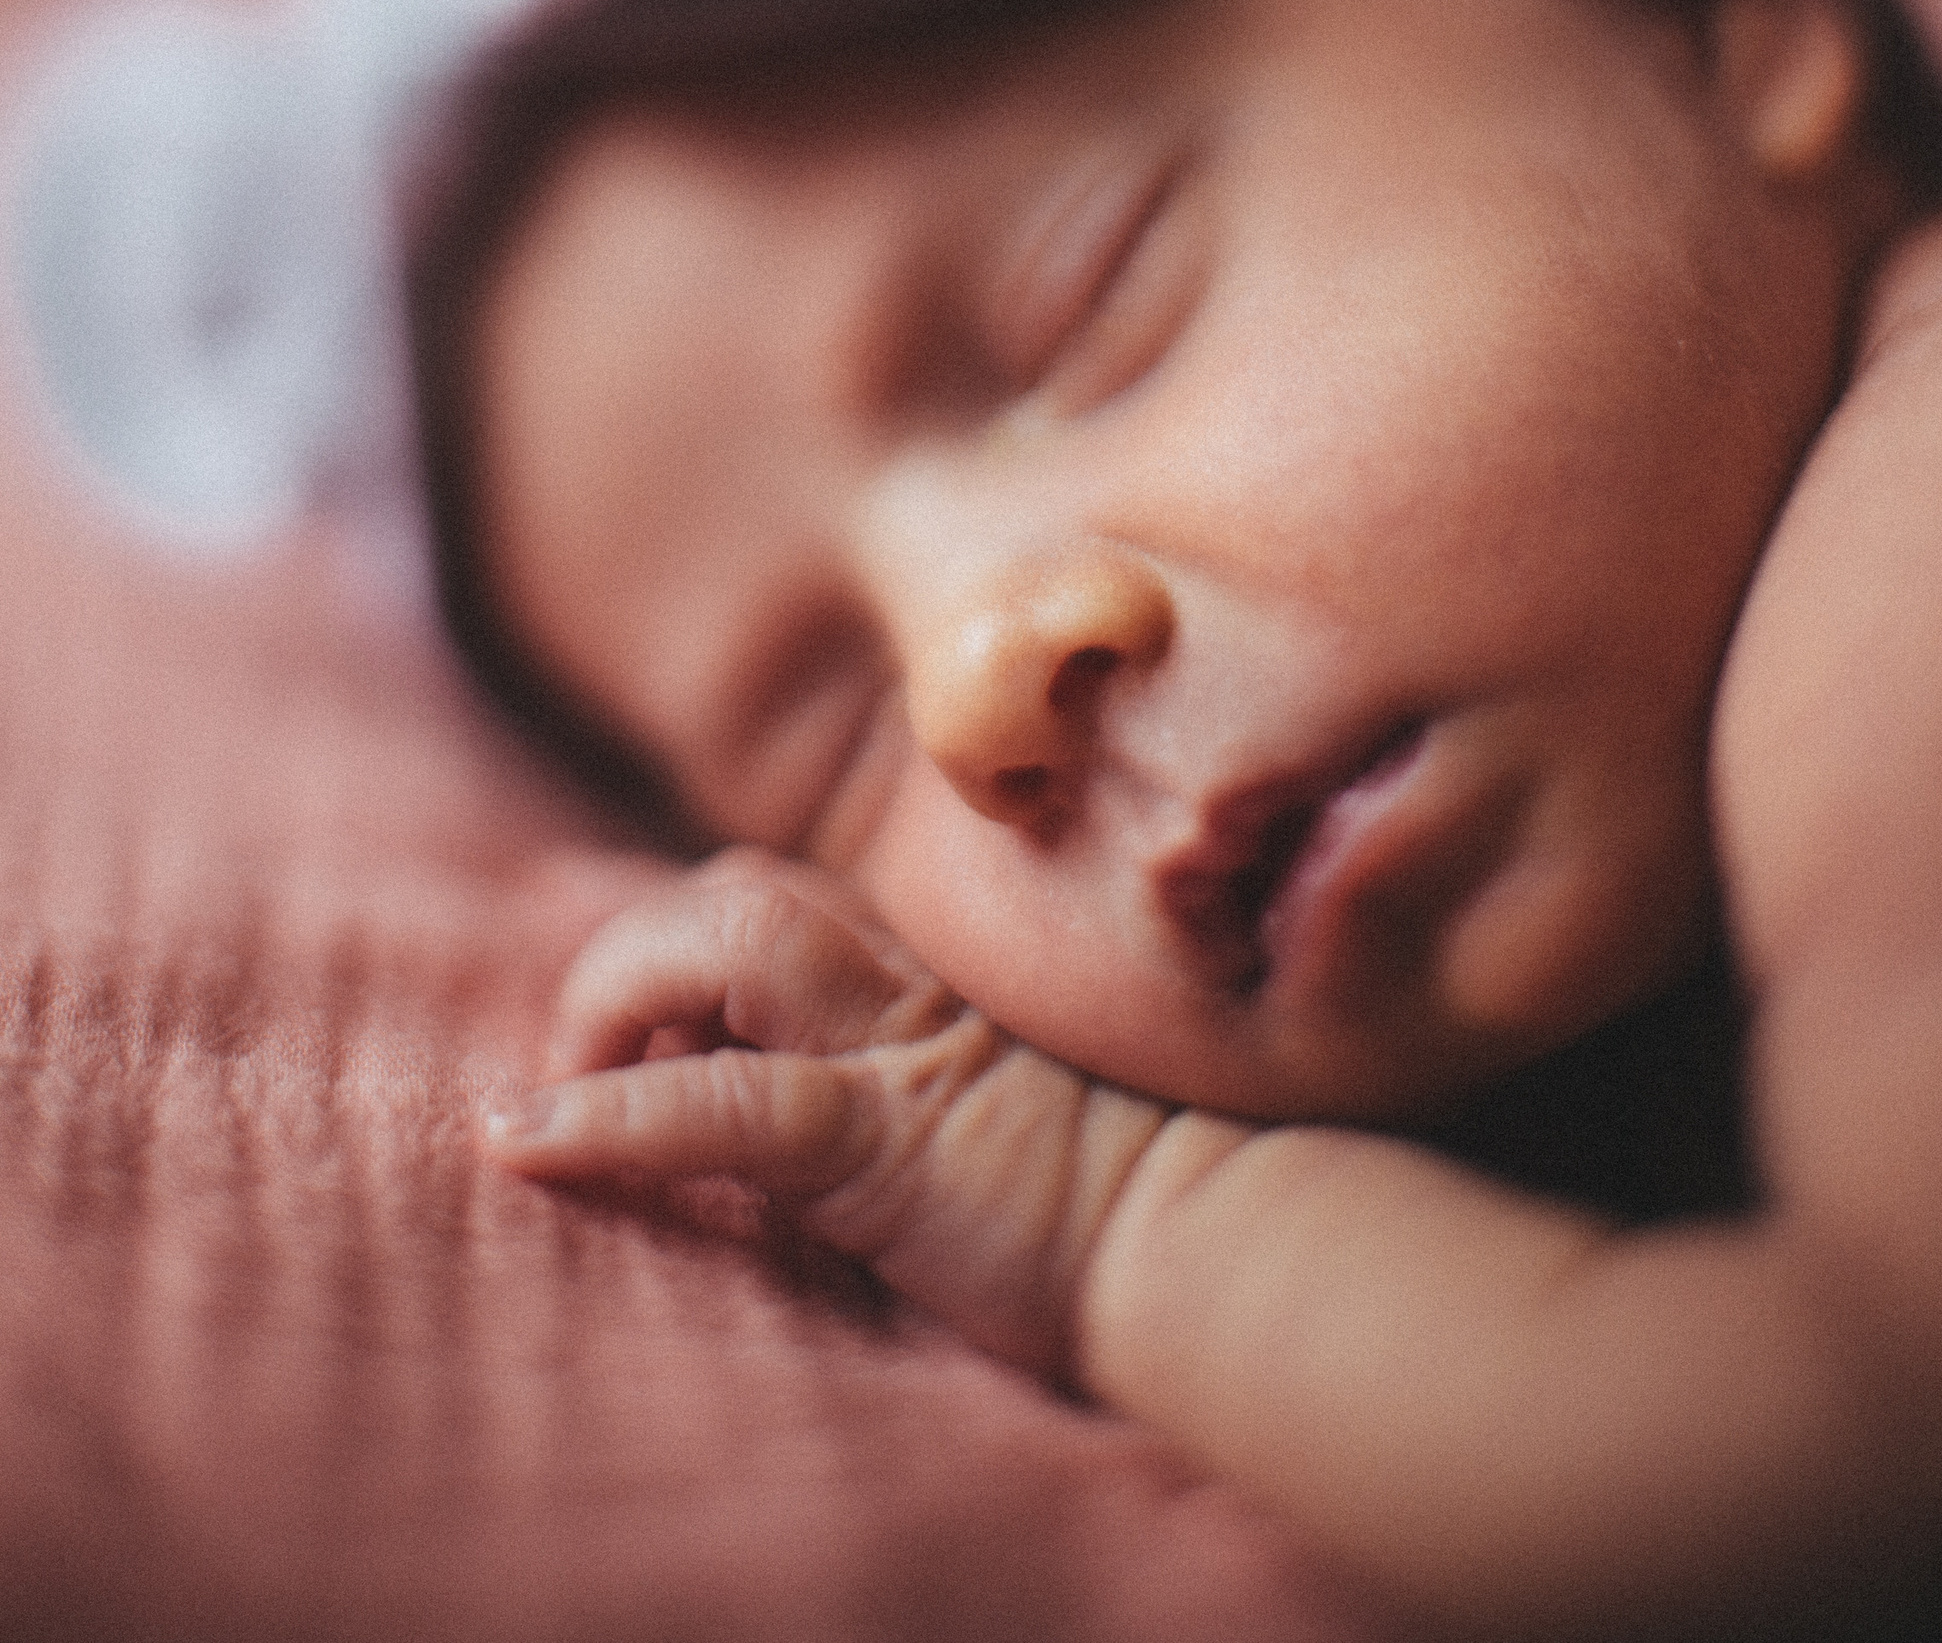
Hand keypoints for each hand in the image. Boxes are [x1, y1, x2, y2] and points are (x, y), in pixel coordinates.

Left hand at [485, 848, 1226, 1378]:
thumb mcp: (1012, 1119)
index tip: (573, 927)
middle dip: (630, 960)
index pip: (773, 898)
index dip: (661, 919)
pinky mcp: (890, 1141)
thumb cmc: (1135, 1204)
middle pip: (734, 890)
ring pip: (725, 939)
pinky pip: (726, 1103)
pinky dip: (610, 1118)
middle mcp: (914, 989)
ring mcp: (903, 1053)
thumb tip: (824, 1110)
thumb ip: (929, 1082)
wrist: (1225, 1243)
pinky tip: (524, 1142)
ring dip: (615, 1000)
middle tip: (593, 1066)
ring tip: (566, 1089)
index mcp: (935, 985)